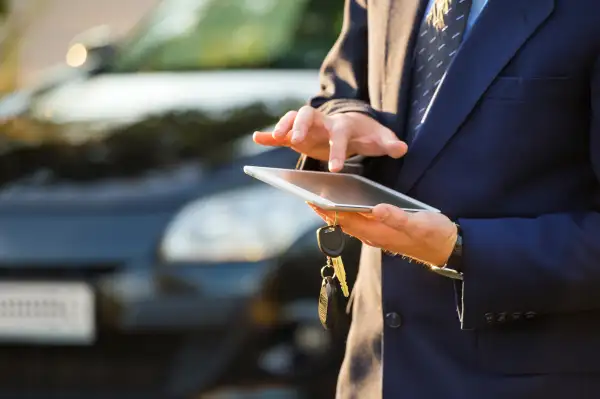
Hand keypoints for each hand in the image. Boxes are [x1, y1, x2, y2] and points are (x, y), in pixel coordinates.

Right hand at [253, 107, 406, 171]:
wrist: (353, 124)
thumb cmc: (366, 134)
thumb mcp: (378, 139)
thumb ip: (389, 143)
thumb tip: (402, 148)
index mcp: (343, 125)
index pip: (340, 135)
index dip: (338, 151)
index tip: (335, 168)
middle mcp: (323, 122)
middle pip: (309, 115)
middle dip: (302, 126)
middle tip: (296, 141)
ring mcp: (308, 126)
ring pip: (293, 118)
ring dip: (283, 125)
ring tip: (276, 137)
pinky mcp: (297, 134)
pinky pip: (281, 132)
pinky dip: (269, 135)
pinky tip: (257, 138)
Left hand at [309, 204, 457, 265]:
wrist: (447, 249)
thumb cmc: (434, 235)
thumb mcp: (419, 223)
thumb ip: (397, 218)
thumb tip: (376, 208)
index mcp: (378, 232)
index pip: (346, 220)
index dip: (328, 210)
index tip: (312, 200)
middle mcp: (374, 235)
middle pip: (343, 222)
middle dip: (326, 210)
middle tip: (309, 195)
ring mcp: (379, 235)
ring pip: (350, 223)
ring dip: (336, 212)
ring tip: (322, 199)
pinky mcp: (385, 233)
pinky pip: (360, 223)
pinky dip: (349, 213)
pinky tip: (347, 204)